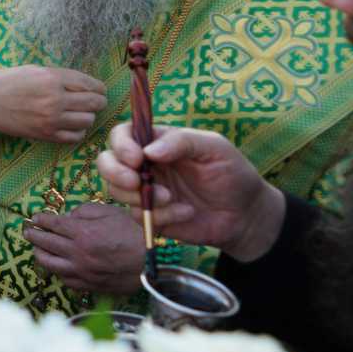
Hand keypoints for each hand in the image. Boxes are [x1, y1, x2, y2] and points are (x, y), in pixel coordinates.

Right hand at [0, 64, 105, 142]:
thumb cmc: (11, 82)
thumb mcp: (37, 70)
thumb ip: (62, 77)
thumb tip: (87, 85)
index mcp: (52, 79)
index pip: (89, 84)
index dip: (99, 87)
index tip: (100, 89)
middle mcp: (55, 100)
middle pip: (93, 103)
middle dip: (99, 101)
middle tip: (97, 101)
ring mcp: (51, 120)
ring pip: (87, 120)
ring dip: (88, 116)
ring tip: (81, 112)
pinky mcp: (47, 135)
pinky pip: (75, 136)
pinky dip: (78, 131)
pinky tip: (72, 125)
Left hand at [26, 203, 147, 297]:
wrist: (152, 262)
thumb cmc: (134, 233)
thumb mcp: (111, 212)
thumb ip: (86, 211)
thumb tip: (68, 217)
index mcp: (82, 233)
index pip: (52, 224)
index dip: (41, 220)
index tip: (35, 218)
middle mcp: (77, 254)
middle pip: (45, 244)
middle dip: (33, 236)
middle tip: (28, 231)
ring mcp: (81, 272)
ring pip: (49, 265)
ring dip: (40, 255)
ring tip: (37, 249)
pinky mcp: (88, 286)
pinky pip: (64, 280)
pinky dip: (57, 271)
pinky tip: (57, 266)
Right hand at [94, 121, 282, 261]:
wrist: (246, 214)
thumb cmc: (233, 173)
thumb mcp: (214, 148)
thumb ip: (182, 142)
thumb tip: (148, 150)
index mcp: (158, 142)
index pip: (124, 134)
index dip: (121, 144)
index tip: (136, 158)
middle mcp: (145, 165)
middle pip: (106, 162)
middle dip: (114, 172)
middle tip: (137, 182)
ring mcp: (145, 192)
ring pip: (115, 191)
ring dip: (140, 197)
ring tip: (171, 198)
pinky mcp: (151, 217)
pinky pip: (138, 216)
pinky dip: (161, 216)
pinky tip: (186, 213)